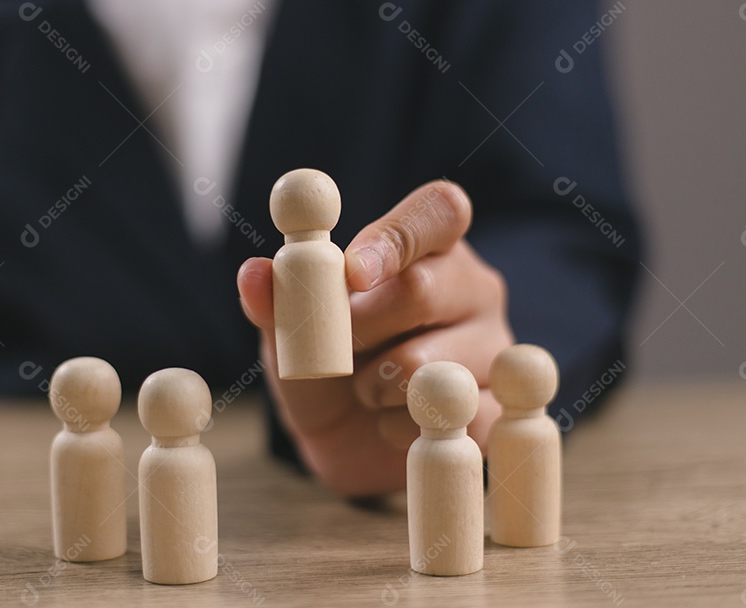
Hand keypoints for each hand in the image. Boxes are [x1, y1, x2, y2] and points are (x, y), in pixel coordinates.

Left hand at [237, 180, 513, 496]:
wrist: (342, 438)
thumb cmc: (325, 362)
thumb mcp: (292, 329)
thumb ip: (278, 300)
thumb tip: (254, 274)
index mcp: (429, 246)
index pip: (437, 211)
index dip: (395, 236)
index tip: (351, 270)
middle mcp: (472, 289)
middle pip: (424, 289)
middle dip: (360, 325)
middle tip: (334, 345)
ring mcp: (492, 348)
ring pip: (434, 364)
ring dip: (375, 385)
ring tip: (364, 388)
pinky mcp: (492, 408)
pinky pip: (450, 418)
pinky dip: (400, 427)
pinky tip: (389, 422)